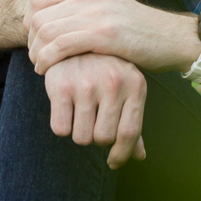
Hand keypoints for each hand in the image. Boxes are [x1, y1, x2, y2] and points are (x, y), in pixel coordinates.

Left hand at [24, 0, 195, 74]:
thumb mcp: (105, 4)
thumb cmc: (135, 27)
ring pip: (46, 30)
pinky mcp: (103, 33)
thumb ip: (78, 0)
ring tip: (39, 65)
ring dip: (36, 52)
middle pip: (37, 13)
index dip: (29, 20)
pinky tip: (46, 70)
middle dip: (30, 39)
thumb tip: (48, 0)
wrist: (169, 38)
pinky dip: (47, 59)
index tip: (34, 38)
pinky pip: (61, 45)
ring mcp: (96, 11)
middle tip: (36, 55)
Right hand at [43, 52, 147, 168]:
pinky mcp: (62, 86)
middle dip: (96, 137)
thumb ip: (132, 121)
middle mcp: (114, 83)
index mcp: (135, 85)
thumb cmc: (104, 68)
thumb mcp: (125, 87)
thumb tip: (140, 156)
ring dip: (79, 132)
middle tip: (92, 122)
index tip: (113, 162)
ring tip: (78, 113)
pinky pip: (60, 128)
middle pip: (103, 138)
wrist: (72, 38)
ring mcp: (87, 84)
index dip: (122, 154)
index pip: (130, 133)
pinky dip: (61, 125)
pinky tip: (63, 108)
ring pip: (81, 137)